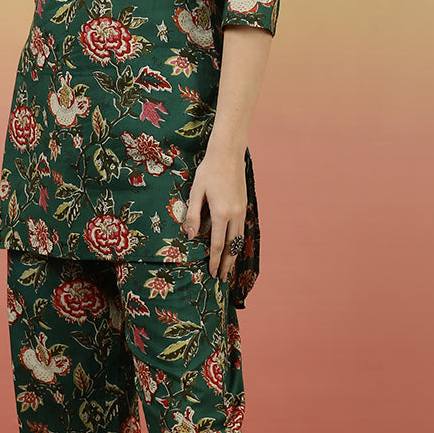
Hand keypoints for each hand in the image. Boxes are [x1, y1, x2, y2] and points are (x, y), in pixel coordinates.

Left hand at [183, 145, 246, 282]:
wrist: (229, 153)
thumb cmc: (209, 171)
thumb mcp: (196, 192)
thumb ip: (192, 215)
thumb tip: (190, 236)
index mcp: (221, 213)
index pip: (217, 244)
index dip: (214, 261)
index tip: (211, 273)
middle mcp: (234, 214)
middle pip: (232, 247)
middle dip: (226, 264)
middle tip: (222, 278)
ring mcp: (241, 210)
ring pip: (239, 239)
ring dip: (234, 255)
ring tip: (228, 268)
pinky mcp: (243, 205)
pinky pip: (241, 229)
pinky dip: (237, 242)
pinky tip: (233, 246)